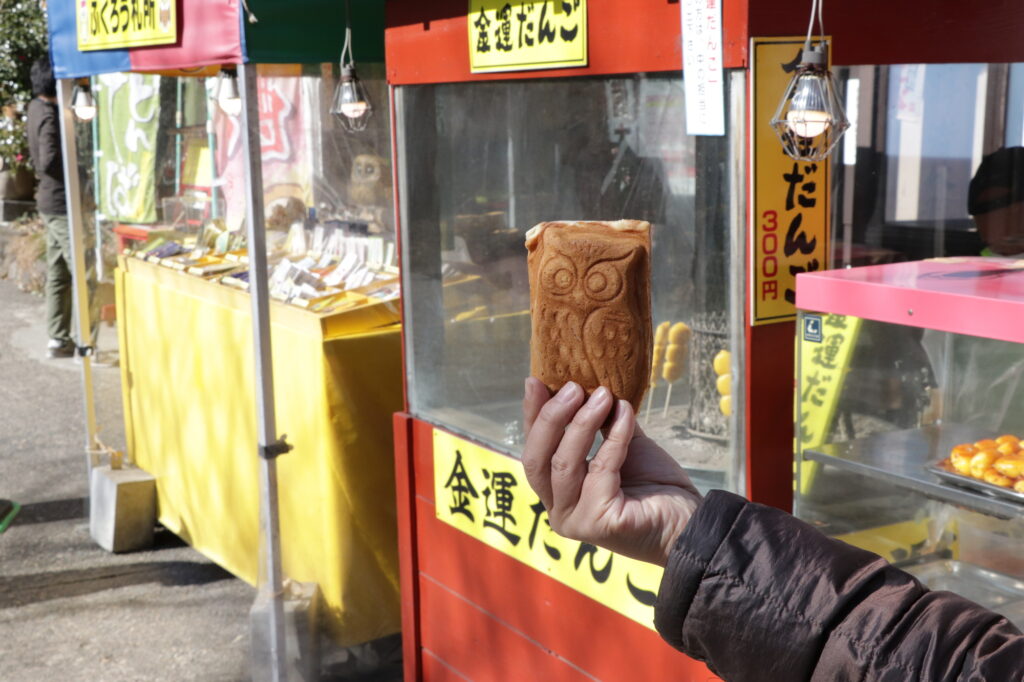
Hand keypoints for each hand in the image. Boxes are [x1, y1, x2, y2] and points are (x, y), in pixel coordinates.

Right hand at [521, 378, 701, 566]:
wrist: (688, 519)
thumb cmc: (652, 484)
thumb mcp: (618, 444)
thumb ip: (598, 422)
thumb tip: (584, 384)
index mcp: (556, 492)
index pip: (534, 450)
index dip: (532, 415)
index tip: (535, 381)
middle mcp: (558, 510)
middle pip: (536, 460)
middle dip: (551, 418)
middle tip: (572, 387)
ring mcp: (575, 520)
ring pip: (564, 464)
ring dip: (582, 423)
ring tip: (603, 394)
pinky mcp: (598, 524)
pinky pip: (601, 469)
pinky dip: (614, 436)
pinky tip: (626, 414)